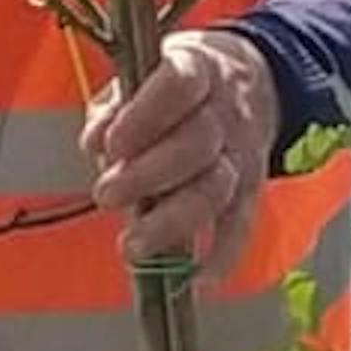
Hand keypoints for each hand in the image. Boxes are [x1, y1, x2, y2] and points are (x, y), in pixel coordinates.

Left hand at [83, 28, 281, 278]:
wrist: (256, 82)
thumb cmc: (179, 85)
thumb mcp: (143, 74)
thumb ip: (114, 108)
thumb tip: (95, 142)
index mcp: (198, 70)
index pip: (178, 86)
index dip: (145, 116)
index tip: (112, 145)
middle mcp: (225, 113)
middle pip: (195, 145)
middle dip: (147, 175)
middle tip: (106, 196)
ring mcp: (242, 154)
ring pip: (215, 190)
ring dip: (172, 223)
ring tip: (133, 246)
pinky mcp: (251, 189)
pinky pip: (241, 225)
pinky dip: (221, 256)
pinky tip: (195, 279)